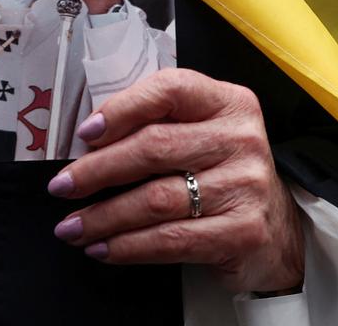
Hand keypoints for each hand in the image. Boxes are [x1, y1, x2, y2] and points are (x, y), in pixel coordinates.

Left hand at [48, 68, 303, 293]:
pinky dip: (128, 246)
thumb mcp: (201, 134)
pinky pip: (170, 240)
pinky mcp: (243, 230)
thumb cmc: (223, 174)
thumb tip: (90, 139)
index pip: (169, 90)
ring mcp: (246, 185)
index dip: (122, 108)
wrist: (275, 231)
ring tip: (72, 226)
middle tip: (62, 187)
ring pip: (156, 199)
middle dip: (97, 170)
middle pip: (154, 148)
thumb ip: (159, 125)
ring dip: (104, 216)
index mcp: (229, 102)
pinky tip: (103, 248)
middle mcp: (242, 138)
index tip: (85, 133)